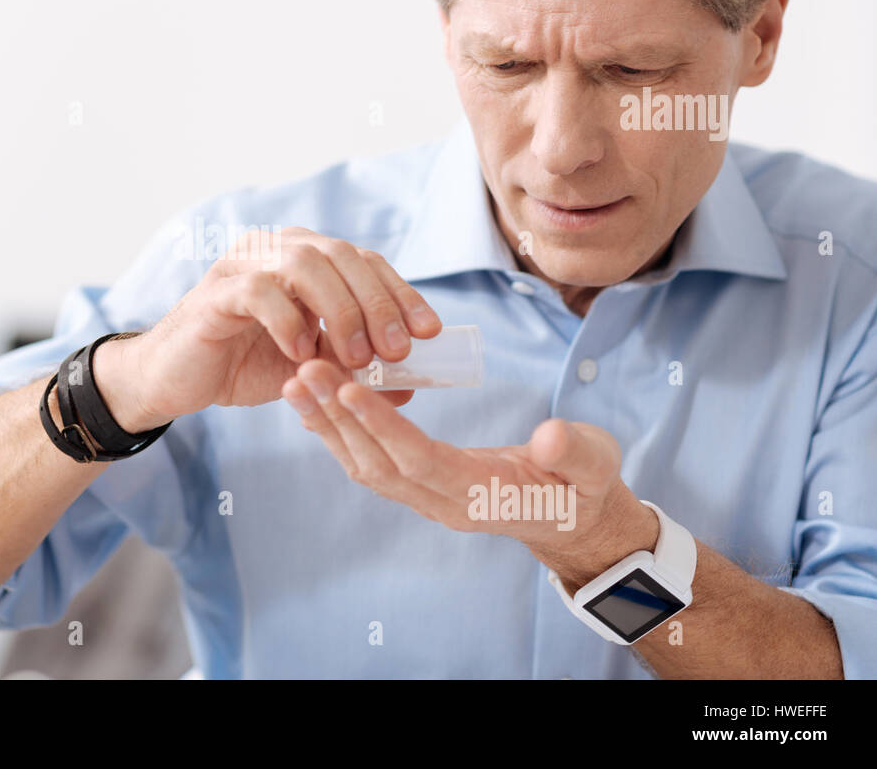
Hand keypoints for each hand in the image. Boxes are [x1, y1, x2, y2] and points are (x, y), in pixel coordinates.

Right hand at [109, 227, 441, 428]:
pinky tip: (301, 354)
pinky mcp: (215, 292)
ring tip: (354, 357)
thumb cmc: (244, 364)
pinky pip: (259, 290)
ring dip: (340, 310)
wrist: (177, 380)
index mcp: (306, 259)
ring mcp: (243, 264)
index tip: (429, 332)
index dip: (402, 294)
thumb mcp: (312, 370)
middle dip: (378, 303)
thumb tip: (411, 385)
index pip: (365, 262)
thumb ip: (354, 370)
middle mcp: (277, 249)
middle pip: (343, 255)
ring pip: (306, 262)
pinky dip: (288, 321)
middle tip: (396, 351)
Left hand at [282, 358, 658, 587]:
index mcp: (481, 497)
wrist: (572, 520)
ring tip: (297, 382)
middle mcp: (442, 503)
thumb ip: (575, 454)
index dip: (383, 427)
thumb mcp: (595, 466)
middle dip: (339, 419)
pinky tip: (319, 402)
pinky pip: (370, 461)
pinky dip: (341, 432)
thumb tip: (551, 437)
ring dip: (329, 425)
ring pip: (365, 465)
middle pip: (378, 463)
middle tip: (304, 373)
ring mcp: (427, 499)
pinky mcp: (418, 486)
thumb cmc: (583, 486)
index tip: (349, 390)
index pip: (421, 462)